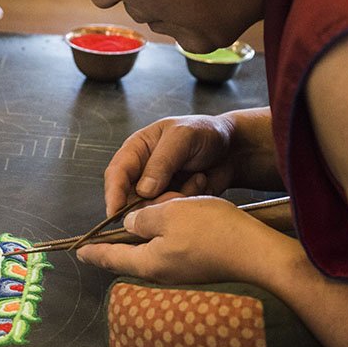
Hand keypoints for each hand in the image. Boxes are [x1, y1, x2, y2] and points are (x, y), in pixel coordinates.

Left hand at [77, 195, 292, 284]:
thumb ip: (143, 218)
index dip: (94, 251)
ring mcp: (180, 273)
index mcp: (147, 261)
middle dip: (126, 233)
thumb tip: (130, 224)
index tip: (79, 252)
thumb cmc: (211, 231)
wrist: (257, 252)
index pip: (111, 257)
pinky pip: (174, 247)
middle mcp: (161, 273)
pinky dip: (171, 231)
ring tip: (157, 207)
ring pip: (155, 247)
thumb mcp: (169, 213)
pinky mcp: (198, 267)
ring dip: (153, 228)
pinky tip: (180, 216)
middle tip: (121, 217)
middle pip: (133, 253)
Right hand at [104, 115, 236, 215]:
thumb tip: (143, 190)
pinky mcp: (172, 202)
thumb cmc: (205, 133)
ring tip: (196, 180)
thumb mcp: (182, 138)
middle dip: (152, 202)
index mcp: (137, 150)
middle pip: (129, 198)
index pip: (116, 174)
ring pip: (151, 209)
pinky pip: (171, 214)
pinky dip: (188, 202)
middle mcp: (142, 171)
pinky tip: (201, 183)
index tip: (115, 213)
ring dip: (175, 199)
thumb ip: (162, 162)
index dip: (113, 194)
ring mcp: (157, 189)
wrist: (233, 148)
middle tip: (176, 193)